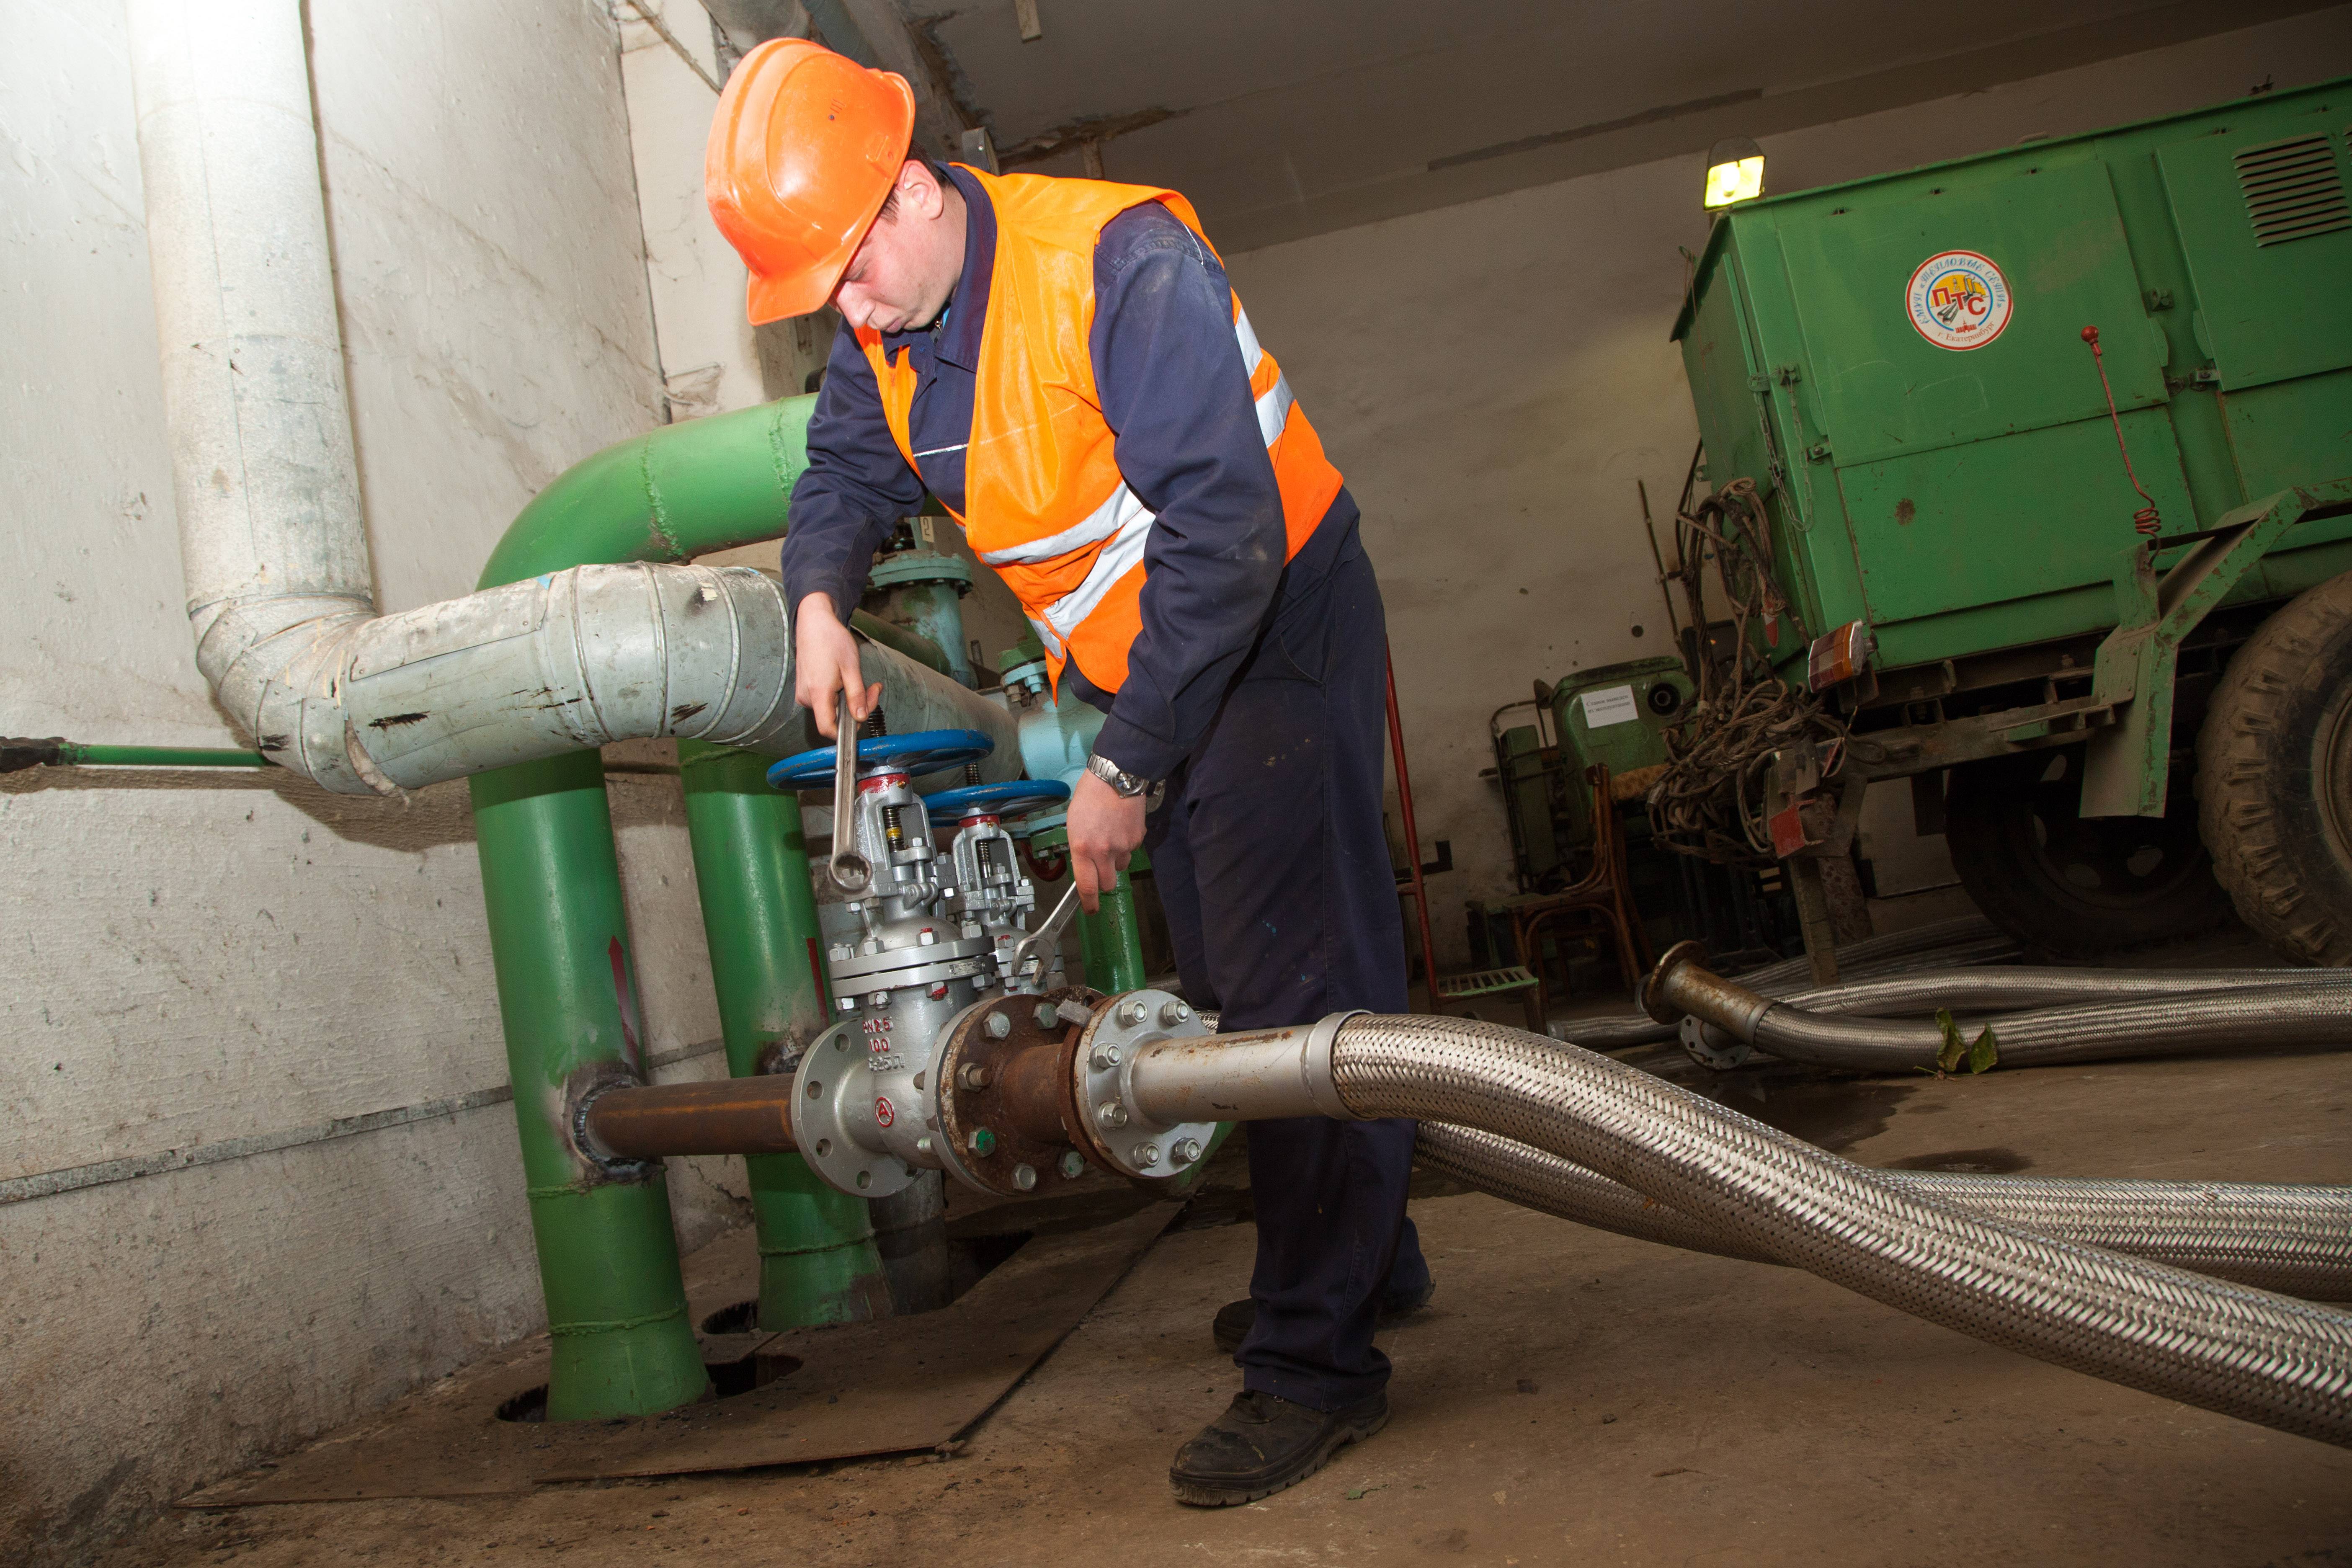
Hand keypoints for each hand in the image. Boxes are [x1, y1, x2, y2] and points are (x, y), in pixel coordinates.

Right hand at [794, 593, 881, 738]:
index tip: (862, 716)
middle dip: (857, 706)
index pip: (827, 729)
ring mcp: (804, 693)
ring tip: (860, 678)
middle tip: (873, 687)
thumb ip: (856, 695)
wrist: (813, 622)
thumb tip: (860, 718)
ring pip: (832, 709)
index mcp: (817, 693)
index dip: (845, 732)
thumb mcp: (851, 667)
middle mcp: (807, 697)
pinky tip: (846, 678)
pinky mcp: (805, 688)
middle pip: (834, 718)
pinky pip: (826, 700)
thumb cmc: (832, 640)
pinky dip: (840, 693)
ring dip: (850, 699)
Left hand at [1066, 769, 1146, 912]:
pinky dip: (1125, 846)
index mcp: (1082, 847)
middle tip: (1100, 868)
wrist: (1116, 777)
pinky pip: (1131, 852)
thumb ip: (1079, 849)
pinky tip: (1120, 828)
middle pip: (1108, 884)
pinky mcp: (1137, 839)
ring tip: (1110, 838)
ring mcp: (1123, 846)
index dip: (1089, 903)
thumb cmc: (1089, 797)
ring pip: (1120, 867)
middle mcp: (1103, 851)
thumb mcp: (1074, 824)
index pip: (1086, 886)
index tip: (1090, 909)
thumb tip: (1085, 867)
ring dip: (1115, 861)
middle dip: (1103, 881)